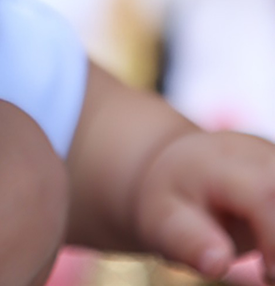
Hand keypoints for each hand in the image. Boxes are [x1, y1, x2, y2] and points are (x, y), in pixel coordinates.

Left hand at [134, 129, 274, 279]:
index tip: (267, 274)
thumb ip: (187, 241)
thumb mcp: (161, 221)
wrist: (180, 168)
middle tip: (268, 273)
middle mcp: (256, 151)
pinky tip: (271, 251)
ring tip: (270, 262)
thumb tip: (217, 263)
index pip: (264, 193)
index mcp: (220, 161)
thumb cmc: (172, 201)